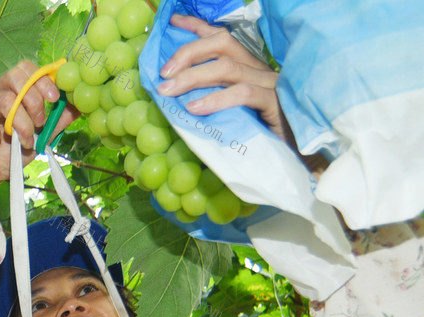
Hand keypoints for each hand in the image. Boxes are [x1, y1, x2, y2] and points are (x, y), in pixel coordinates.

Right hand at [0, 61, 79, 215]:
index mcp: (13, 92)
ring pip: (6, 99)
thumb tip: (80, 106)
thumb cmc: (11, 153)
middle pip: (15, 75)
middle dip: (35, 98)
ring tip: (26, 140)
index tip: (55, 98)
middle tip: (40, 121)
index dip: (43, 79)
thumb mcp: (40, 138)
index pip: (26, 69)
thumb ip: (56, 122)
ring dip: (22, 122)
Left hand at [157, 14, 292, 145]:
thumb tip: (178, 98)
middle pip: (222, 44)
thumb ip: (214, 98)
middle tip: (163, 73)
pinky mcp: (275, 103)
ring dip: (193, 77)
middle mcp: (258, 68)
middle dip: (188, 53)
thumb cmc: (261, 131)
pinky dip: (216, 100)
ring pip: (228, 68)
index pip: (222, 38)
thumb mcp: (233, 110)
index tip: (173, 21)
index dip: (197, 27)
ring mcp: (268, 84)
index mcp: (248, 66)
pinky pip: (243, 94)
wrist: (297, 150)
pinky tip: (194, 108)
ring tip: (169, 91)